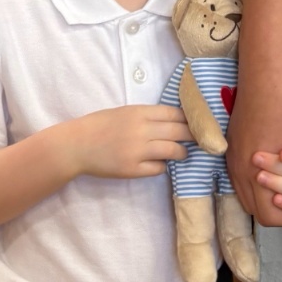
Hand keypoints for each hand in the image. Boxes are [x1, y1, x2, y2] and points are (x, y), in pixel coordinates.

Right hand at [61, 104, 191, 180]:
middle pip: (180, 131)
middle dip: (195, 135)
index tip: (201, 122)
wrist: (77, 145)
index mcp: (139, 112)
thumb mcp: (124, 112)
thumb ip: (147, 115)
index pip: (176, 113)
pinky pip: (159, 168)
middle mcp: (141, 130)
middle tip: (204, 138)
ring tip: (183, 152)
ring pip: (174, 150)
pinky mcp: (132, 169)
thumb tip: (175, 120)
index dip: (191, 118)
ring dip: (182, 152)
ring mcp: (138, 151)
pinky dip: (163, 166)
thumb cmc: (100, 125)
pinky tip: (161, 163)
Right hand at [227, 62, 281, 227]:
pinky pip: (245, 178)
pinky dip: (263, 180)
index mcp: (255, 169)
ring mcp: (232, 158)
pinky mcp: (233, 146)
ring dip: (273, 193)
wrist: (264, 69)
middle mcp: (238, 168)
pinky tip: (281, 162)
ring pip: (251, 195)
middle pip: (259, 210)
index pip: (269, 217)